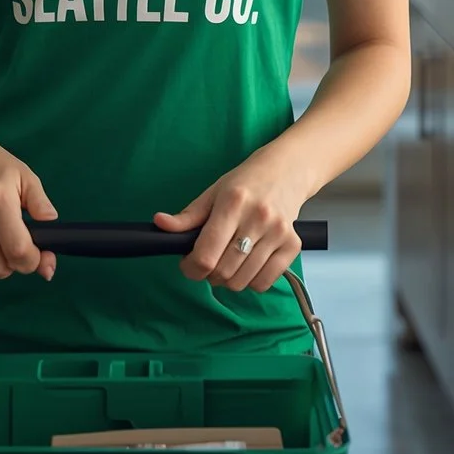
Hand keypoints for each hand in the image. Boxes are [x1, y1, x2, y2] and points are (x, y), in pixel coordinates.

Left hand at [153, 152, 312, 291]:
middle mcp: (257, 218)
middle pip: (223, 272)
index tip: (188, 265)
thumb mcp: (212, 193)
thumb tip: (160, 224)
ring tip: (228, 263)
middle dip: (208, 275)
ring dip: (228, 280)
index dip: (191, 268)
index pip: (206, 255)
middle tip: (209, 262)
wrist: (286, 171)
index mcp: (232, 203)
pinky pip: (264, 282)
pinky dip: (251, 282)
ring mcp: (278, 233)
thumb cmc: (245, 183)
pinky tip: (248, 265)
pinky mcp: (293, 245)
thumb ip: (187, 216)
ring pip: (243, 282)